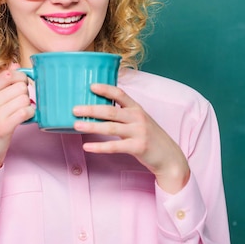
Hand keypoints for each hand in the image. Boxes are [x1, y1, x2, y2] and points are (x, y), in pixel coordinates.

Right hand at [0, 65, 34, 171]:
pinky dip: (30, 114)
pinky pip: (26, 112)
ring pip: (25, 99)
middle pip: (20, 86)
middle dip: (26, 94)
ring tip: (22, 112)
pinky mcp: (4, 126)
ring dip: (28, 106)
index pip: (8, 73)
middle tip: (21, 104)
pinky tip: (26, 118)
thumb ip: (3, 83)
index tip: (22, 86)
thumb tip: (16, 64)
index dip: (21, 78)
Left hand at [72, 83, 189, 193]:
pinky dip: (99, 146)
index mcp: (137, 108)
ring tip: (76, 125)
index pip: (120, 93)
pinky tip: (87, 146)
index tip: (90, 86)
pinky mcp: (138, 147)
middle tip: (74, 109)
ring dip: (91, 126)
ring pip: (110, 128)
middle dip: (91, 109)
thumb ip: (124, 114)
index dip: (105, 89)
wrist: (170, 157)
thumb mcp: (140, 120)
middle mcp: (138, 118)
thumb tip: (99, 108)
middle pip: (111, 111)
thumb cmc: (150, 137)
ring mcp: (138, 132)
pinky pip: (114, 146)